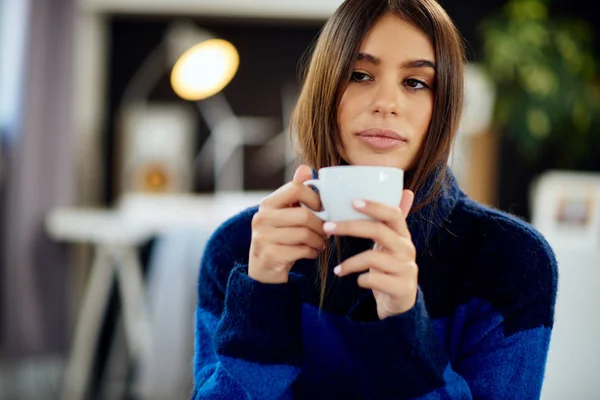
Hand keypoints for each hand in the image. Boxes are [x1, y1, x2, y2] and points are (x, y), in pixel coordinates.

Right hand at [248, 165, 326, 283]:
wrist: (263, 269)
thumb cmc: (280, 237)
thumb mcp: (286, 213)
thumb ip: (296, 192)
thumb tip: (306, 168)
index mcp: (267, 204)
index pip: (296, 189)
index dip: (314, 198)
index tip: (321, 209)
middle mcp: (262, 218)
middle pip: (304, 215)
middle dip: (320, 225)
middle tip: (325, 231)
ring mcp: (263, 237)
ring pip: (305, 234)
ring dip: (318, 240)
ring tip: (320, 243)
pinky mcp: (270, 255)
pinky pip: (302, 250)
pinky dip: (312, 252)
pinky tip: (311, 252)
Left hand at [324, 190, 415, 318]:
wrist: (401, 301)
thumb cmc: (390, 267)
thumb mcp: (391, 243)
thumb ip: (390, 221)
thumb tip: (405, 191)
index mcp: (403, 235)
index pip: (393, 213)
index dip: (374, 206)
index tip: (353, 202)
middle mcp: (407, 249)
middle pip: (378, 231)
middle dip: (349, 227)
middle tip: (327, 228)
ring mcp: (406, 269)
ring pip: (373, 257)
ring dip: (350, 262)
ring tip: (337, 269)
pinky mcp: (402, 288)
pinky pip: (374, 279)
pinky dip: (361, 279)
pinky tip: (356, 281)